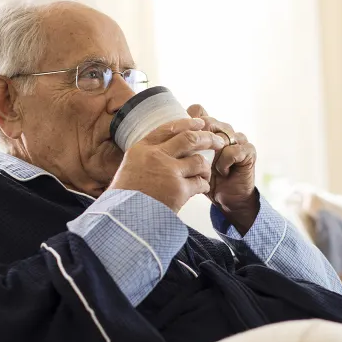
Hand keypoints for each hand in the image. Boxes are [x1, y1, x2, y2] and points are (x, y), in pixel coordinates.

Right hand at [109, 117, 225, 211]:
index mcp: (142, 149)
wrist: (123, 219)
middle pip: (189, 139)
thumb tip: (165, 151)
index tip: (200, 122)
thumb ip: (146, 157)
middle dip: (207, 138)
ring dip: (205, 167)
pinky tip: (202, 188)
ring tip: (205, 174)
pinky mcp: (179, 189)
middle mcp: (156, 156)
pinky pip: (200, 183)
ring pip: (198, 161)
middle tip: (218, 141)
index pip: (168, 128)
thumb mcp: (128, 168)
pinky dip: (203, 185)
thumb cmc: (124, 198)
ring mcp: (169, 172)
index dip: (187, 123)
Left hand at [187, 104, 257, 234]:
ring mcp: (237, 138)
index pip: (197, 111)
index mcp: (208, 128)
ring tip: (210, 165)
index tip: (179, 138)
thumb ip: (178, 149)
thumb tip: (156, 141)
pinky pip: (234, 150)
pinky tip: (221, 172)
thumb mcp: (187, 164)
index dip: (188, 121)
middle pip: (210, 120)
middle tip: (193, 153)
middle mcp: (223, 129)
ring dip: (213, 151)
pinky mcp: (248, 151)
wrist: (226, 199)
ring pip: (223, 134)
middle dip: (199, 136)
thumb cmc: (204, 180)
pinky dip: (225, 161)